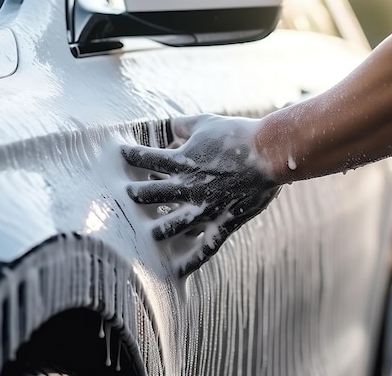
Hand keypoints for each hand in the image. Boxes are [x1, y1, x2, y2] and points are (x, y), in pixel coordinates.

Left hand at [121, 114, 280, 275]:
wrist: (270, 154)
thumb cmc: (238, 135)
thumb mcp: (206, 123)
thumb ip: (183, 126)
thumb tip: (168, 126)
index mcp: (182, 162)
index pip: (146, 158)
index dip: (131, 155)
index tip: (120, 154)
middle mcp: (188, 188)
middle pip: (151, 194)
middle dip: (135, 194)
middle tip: (125, 197)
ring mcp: (204, 208)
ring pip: (171, 225)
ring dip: (155, 230)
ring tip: (146, 234)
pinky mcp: (223, 222)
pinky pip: (204, 246)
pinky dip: (191, 260)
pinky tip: (178, 269)